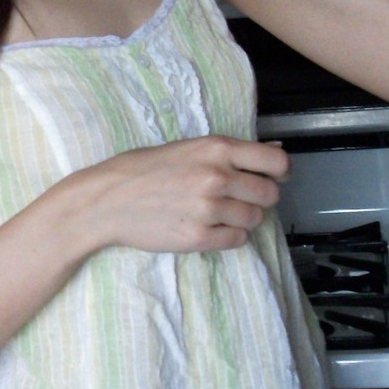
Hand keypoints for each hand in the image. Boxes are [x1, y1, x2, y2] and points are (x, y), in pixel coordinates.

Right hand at [84, 135, 289, 253]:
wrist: (107, 200)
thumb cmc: (142, 170)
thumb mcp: (187, 148)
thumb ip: (228, 153)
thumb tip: (274, 151)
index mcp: (216, 148)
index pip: (276, 161)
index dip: (281, 172)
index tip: (275, 178)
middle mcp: (217, 177)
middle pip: (269, 194)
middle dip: (259, 198)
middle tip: (239, 199)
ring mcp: (209, 208)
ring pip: (254, 219)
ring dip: (243, 218)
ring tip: (218, 214)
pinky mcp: (199, 237)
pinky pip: (237, 240)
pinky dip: (229, 236)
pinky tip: (210, 227)